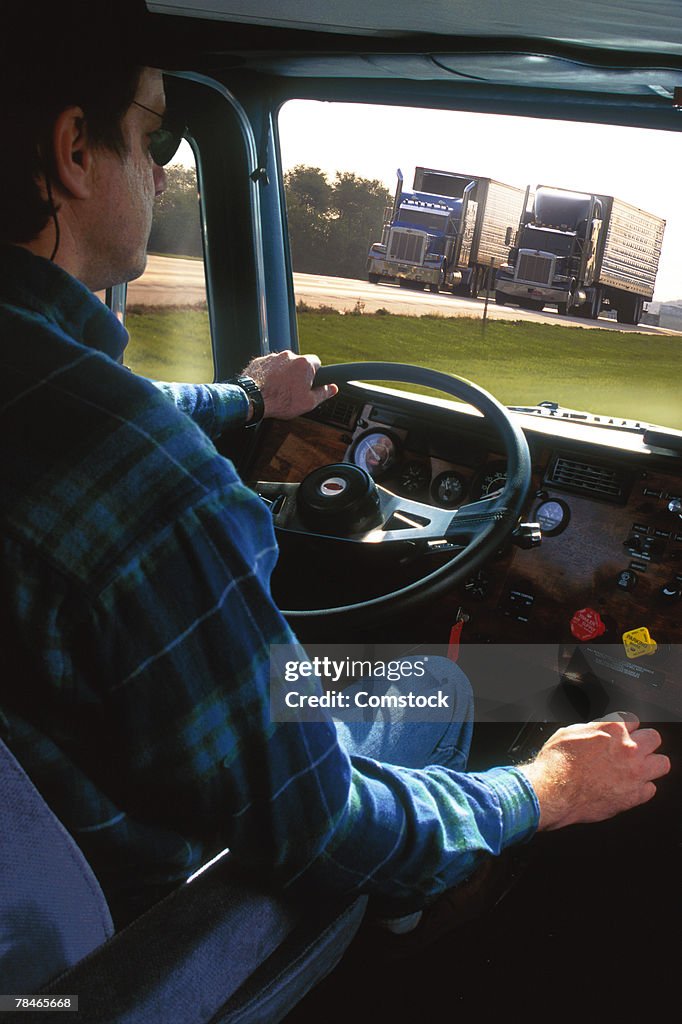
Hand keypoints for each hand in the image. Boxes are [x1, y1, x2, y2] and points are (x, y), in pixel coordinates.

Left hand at [243, 351, 337, 419]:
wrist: (252, 399)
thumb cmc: (280, 401)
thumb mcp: (308, 403)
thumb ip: (323, 393)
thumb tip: (333, 389)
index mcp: (304, 364)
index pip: (317, 362)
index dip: (316, 374)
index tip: (312, 382)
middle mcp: (289, 356)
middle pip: (299, 363)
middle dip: (298, 375)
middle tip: (294, 390)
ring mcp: (273, 357)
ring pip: (283, 365)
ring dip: (283, 374)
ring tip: (279, 390)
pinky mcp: (260, 361)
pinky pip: (269, 366)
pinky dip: (270, 375)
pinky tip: (268, 387)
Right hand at [518, 714, 669, 830]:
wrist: (553, 790)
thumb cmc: (556, 762)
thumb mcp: (570, 732)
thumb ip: (592, 730)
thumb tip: (597, 731)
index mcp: (613, 729)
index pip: (633, 720)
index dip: (625, 728)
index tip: (621, 734)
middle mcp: (628, 749)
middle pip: (654, 738)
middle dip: (644, 742)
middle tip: (633, 750)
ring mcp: (634, 773)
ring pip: (662, 763)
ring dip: (650, 764)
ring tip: (637, 768)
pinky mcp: (633, 796)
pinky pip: (650, 790)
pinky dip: (641, 789)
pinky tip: (627, 787)